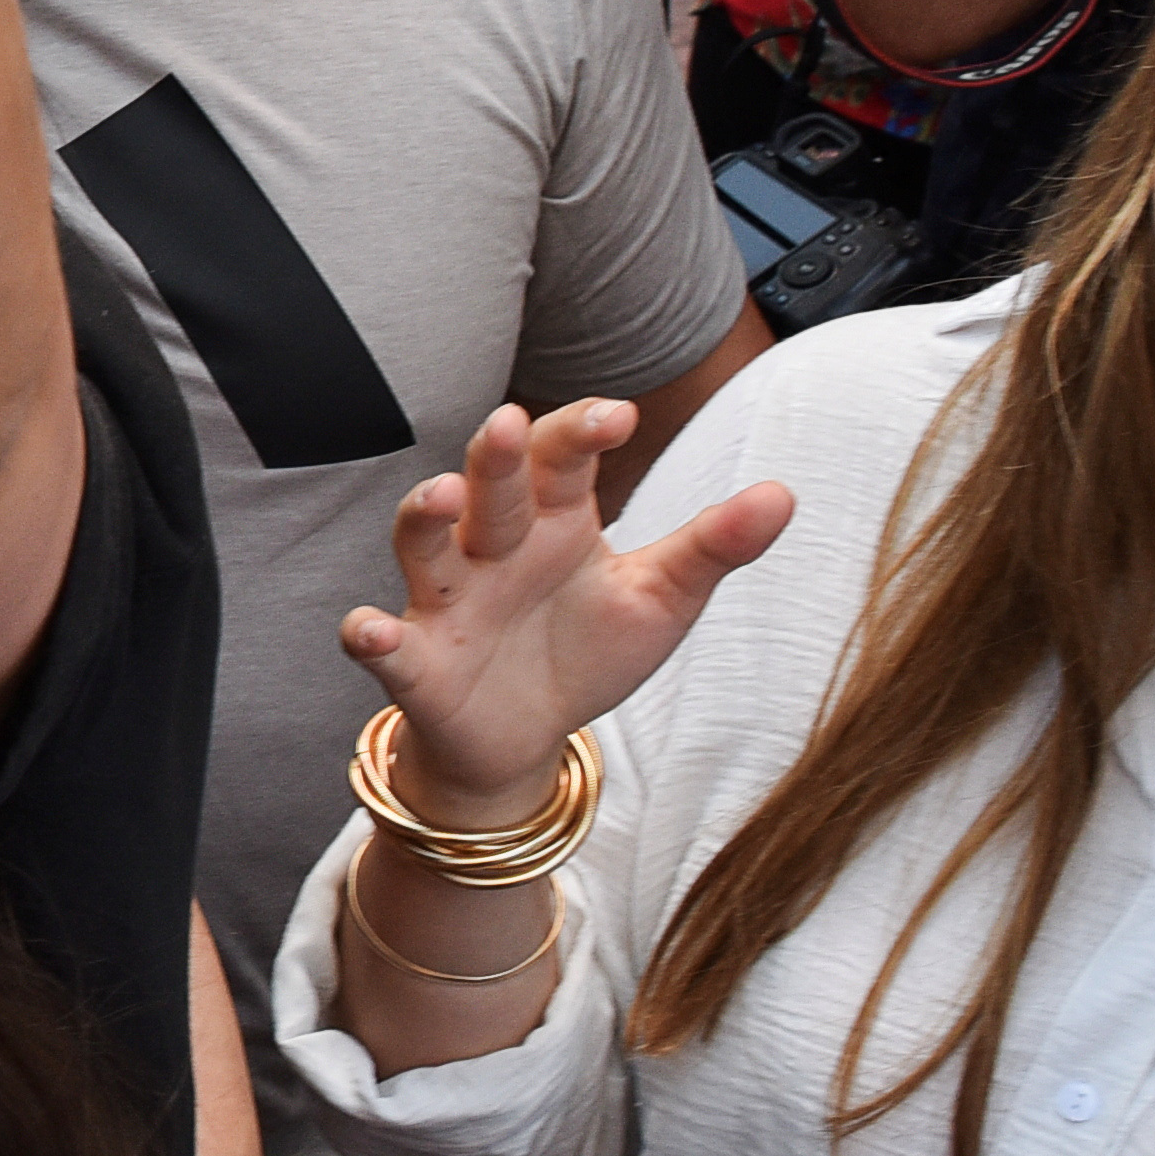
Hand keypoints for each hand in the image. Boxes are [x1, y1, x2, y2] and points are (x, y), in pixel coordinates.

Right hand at [339, 396, 790, 823]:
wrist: (525, 739)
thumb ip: (713, 545)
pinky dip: (371, 637)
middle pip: (491, 488)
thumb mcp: (660, 598)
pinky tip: (370, 630)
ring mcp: (449, 602)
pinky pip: (385, 645)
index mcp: (554, 522)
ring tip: (444, 496)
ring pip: (425, 545)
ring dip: (425, 517)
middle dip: (500, 456)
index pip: (562, 460)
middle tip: (513, 423)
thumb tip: (784, 494)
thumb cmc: (586, 650)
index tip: (618, 416)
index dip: (581, 433)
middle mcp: (494, 549)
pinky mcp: (418, 666)